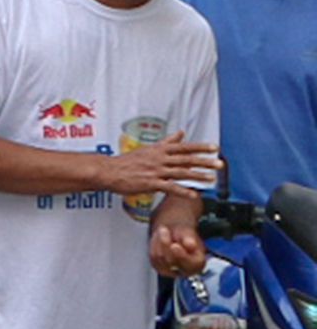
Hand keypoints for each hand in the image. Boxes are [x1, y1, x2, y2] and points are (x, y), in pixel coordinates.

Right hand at [103, 137, 223, 198]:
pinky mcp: (150, 183)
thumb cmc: (127, 161)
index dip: (200, 147)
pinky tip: (193, 194)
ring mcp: (155, 171)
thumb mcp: (149, 148)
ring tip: (212, 178)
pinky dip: (182, 191)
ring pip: (181, 172)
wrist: (109, 171)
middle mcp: (159, 159)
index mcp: (160, 150)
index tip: (214, 147)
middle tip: (219, 163)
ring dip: (198, 175)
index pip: (184, 146)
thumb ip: (167, 142)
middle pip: (186, 159)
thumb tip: (180, 133)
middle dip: (204, 161)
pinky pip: (169, 187)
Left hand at [151, 215, 209, 277]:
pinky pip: (152, 257)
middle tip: (164, 229)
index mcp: (198, 263)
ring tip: (162, 231)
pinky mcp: (159, 268)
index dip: (181, 255)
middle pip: (170, 261)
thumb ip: (189, 239)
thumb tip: (190, 245)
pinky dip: (153, 245)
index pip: (190, 264)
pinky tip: (158, 238)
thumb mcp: (188, 233)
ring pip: (158, 258)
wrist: (174, 234)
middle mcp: (185, 270)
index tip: (174, 245)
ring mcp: (171, 271)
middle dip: (165, 243)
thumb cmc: (184, 235)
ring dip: (158, 241)